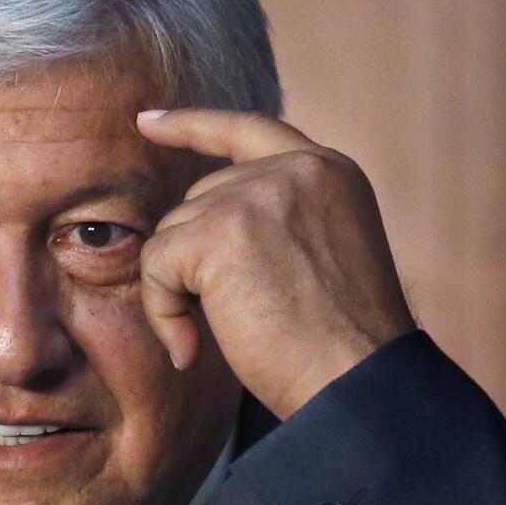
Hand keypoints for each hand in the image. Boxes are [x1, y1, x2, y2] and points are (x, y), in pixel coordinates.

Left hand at [136, 109, 415, 419]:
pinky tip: (193, 347)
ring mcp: (257, 194)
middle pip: (200, 198)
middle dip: (197, 258)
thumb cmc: (342, 343)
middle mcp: (295, 169)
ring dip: (182, 290)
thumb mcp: (324, 252)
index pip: (247, 131)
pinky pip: (156, 265)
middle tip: (235, 317)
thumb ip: (276, 218)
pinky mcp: (220, 230)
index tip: (147, 122)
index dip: (191, 126)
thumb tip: (199, 220)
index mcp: (328, 171)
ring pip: (174, 233)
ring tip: (229, 333)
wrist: (358, 382)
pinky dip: (163, 312)